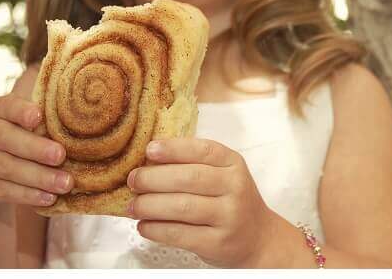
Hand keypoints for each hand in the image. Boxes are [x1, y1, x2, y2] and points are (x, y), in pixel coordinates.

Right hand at [0, 95, 71, 216]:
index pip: (7, 105)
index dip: (22, 111)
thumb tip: (81, 117)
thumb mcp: (27, 127)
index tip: (39, 116)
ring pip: (4, 167)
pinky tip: (47, 198)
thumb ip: (45, 121)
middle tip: (61, 156)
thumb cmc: (20, 143)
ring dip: (37, 177)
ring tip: (63, 184)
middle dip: (36, 149)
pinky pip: (0, 190)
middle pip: (6, 138)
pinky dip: (26, 195)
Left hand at [127, 138, 283, 267]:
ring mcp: (228, 216)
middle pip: (189, 178)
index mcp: (233, 163)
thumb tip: (151, 160)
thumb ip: (196, 165)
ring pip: (182, 207)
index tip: (149, 149)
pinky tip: (144, 226)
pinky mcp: (218, 243)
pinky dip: (157, 229)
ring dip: (151, 205)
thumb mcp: (224, 175)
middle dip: (154, 178)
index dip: (174, 149)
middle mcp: (234, 187)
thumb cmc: (232, 200)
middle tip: (133, 180)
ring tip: (133, 206)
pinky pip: (181, 234)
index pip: (203, 150)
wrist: (258, 238)